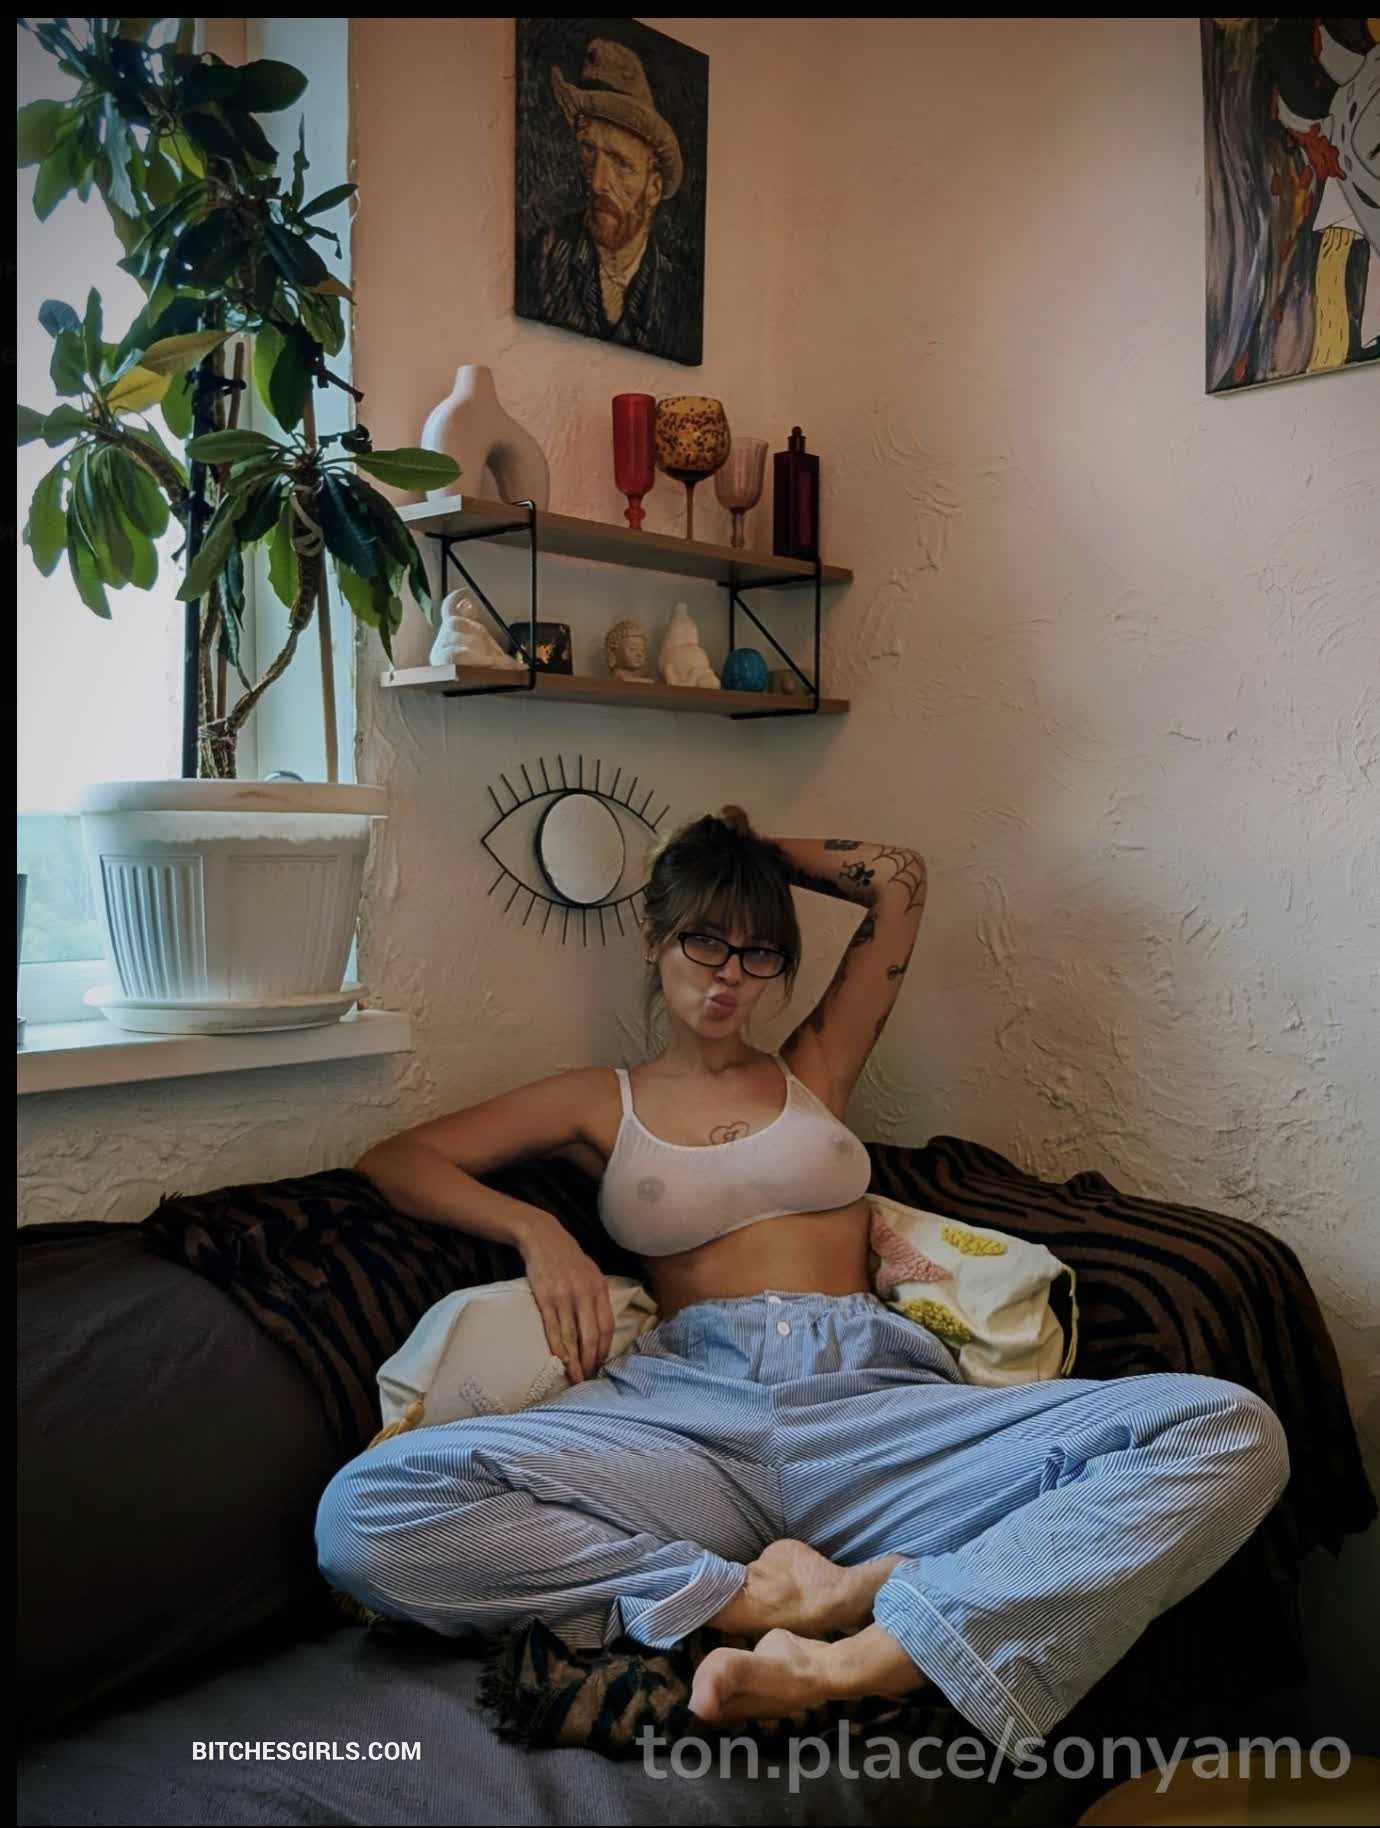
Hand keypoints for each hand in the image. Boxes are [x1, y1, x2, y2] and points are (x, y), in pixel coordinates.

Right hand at [518, 1214, 615, 1384]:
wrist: (544, 1239)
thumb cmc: (569, 1259)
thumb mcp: (591, 1274)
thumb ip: (597, 1298)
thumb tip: (601, 1328)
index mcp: (599, 1289)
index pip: (607, 1327)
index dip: (605, 1350)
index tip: (602, 1366)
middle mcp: (585, 1295)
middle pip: (592, 1336)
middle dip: (591, 1361)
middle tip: (589, 1378)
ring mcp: (565, 1297)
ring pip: (572, 1337)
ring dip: (575, 1361)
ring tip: (576, 1377)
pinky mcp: (546, 1299)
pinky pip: (553, 1330)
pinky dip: (558, 1349)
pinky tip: (560, 1362)